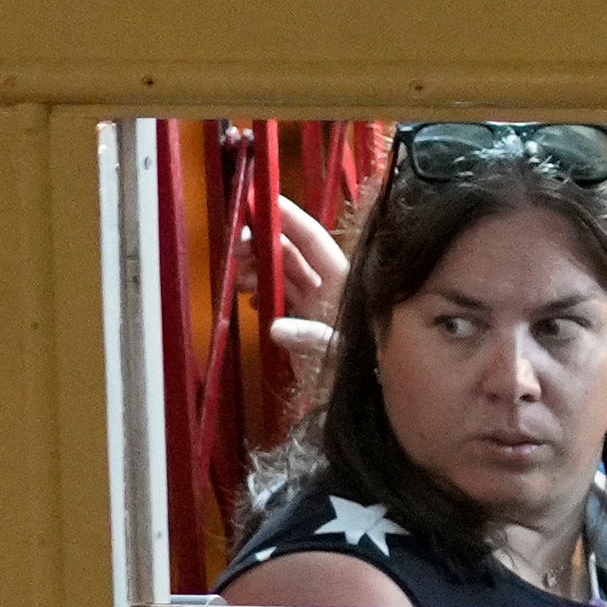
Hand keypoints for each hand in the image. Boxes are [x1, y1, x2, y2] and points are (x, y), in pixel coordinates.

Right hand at [261, 197, 351, 447]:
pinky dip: (260, 293)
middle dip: (263, 243)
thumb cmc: (365, 375)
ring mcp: (314, 306)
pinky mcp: (303, 325)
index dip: (288, 218)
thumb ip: (313, 338)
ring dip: (257, 268)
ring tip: (239, 276)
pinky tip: (247, 297)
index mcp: (343, 283)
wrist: (371, 403)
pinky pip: (278, 299)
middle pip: (291, 253)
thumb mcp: (341, 355)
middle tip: (236, 247)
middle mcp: (328, 288)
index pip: (312, 240)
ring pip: (281, 274)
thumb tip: (276, 327)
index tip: (260, 203)